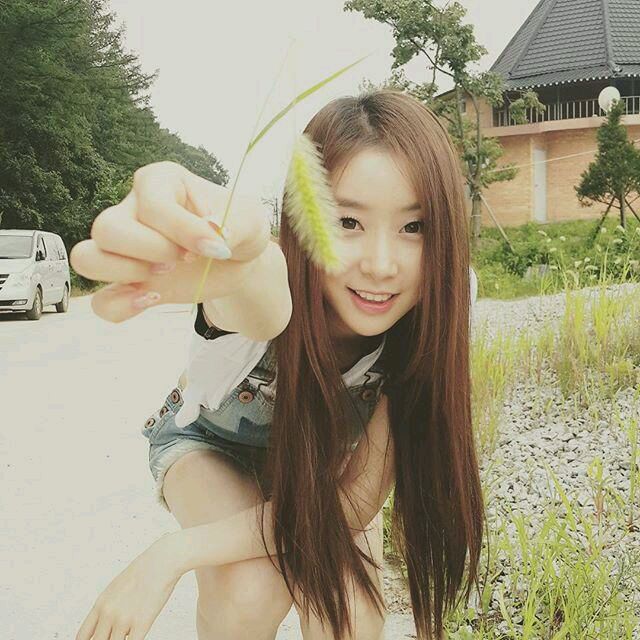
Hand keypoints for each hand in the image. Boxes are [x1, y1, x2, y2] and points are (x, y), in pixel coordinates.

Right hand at [70, 161, 271, 322]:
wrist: (237, 259)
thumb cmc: (238, 228)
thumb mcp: (250, 220)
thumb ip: (234, 224)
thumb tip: (210, 231)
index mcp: (160, 181)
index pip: (152, 204)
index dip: (183, 231)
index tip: (217, 247)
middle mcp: (132, 210)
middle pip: (106, 229)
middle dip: (150, 251)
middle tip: (185, 258)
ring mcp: (125, 248)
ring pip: (87, 258)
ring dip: (126, 273)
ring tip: (165, 274)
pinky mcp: (128, 282)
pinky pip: (101, 302)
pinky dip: (122, 308)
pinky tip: (156, 298)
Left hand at [75, 535, 180, 639]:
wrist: (161, 562)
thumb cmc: (143, 571)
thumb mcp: (116, 587)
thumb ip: (108, 607)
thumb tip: (105, 625)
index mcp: (100, 604)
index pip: (82, 636)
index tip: (98, 639)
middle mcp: (108, 614)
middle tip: (115, 635)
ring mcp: (123, 620)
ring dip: (122, 639)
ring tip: (129, 632)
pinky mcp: (141, 624)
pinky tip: (138, 634)